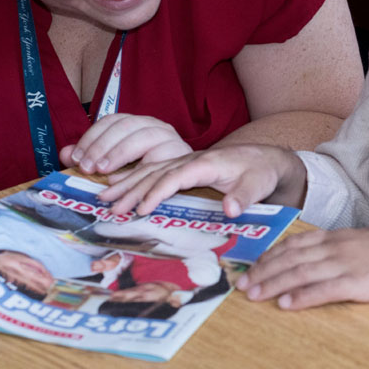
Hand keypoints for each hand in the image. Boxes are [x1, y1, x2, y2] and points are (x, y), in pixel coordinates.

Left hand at [59, 113, 192, 174]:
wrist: (198, 175)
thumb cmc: (155, 171)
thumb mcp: (121, 164)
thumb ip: (93, 156)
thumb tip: (64, 154)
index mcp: (138, 123)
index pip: (111, 120)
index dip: (91, 137)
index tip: (76, 158)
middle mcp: (155, 125)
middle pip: (125, 126)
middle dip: (102, 146)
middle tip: (87, 168)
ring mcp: (170, 138)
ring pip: (142, 139)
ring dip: (120, 154)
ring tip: (104, 173)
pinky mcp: (183, 155)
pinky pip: (162, 162)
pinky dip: (144, 174)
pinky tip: (129, 186)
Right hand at [98, 144, 306, 216]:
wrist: (264, 158)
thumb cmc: (260, 172)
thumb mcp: (258, 185)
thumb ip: (244, 196)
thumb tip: (231, 210)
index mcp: (206, 163)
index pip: (175, 177)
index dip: (157, 192)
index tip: (141, 209)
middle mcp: (190, 160)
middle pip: (155, 172)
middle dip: (131, 189)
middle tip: (110, 207)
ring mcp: (184, 162)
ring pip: (149, 170)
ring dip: (126, 183)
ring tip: (104, 197)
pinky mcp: (182, 167)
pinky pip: (153, 171)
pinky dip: (133, 178)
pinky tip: (116, 184)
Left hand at [238, 227, 368, 309]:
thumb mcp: (363, 242)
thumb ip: (340, 248)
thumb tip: (319, 257)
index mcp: (337, 237)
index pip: (294, 243)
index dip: (270, 255)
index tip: (252, 265)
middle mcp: (336, 247)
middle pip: (290, 257)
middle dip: (263, 271)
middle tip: (242, 284)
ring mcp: (346, 264)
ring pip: (300, 273)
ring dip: (273, 284)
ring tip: (254, 295)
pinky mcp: (358, 283)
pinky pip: (323, 290)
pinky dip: (302, 297)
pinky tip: (286, 305)